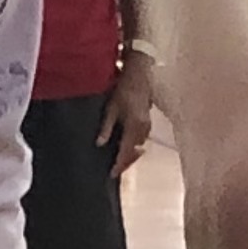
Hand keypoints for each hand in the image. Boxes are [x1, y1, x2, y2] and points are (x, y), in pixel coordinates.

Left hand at [101, 52, 158, 176]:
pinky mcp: (148, 121)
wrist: (140, 74)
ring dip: (129, 155)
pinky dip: (133, 146)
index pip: (126, 152)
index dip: (119, 164)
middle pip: (134, 153)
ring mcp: (147, 125)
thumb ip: (107, 127)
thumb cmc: (124, 88)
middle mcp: (144, 129)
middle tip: (114, 171)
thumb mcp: (112, 107)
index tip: (111, 174)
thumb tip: (99, 144)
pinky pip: (140, 139)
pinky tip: (124, 146)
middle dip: (125, 163)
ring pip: (138, 147)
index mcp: (135, 126)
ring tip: (118, 161)